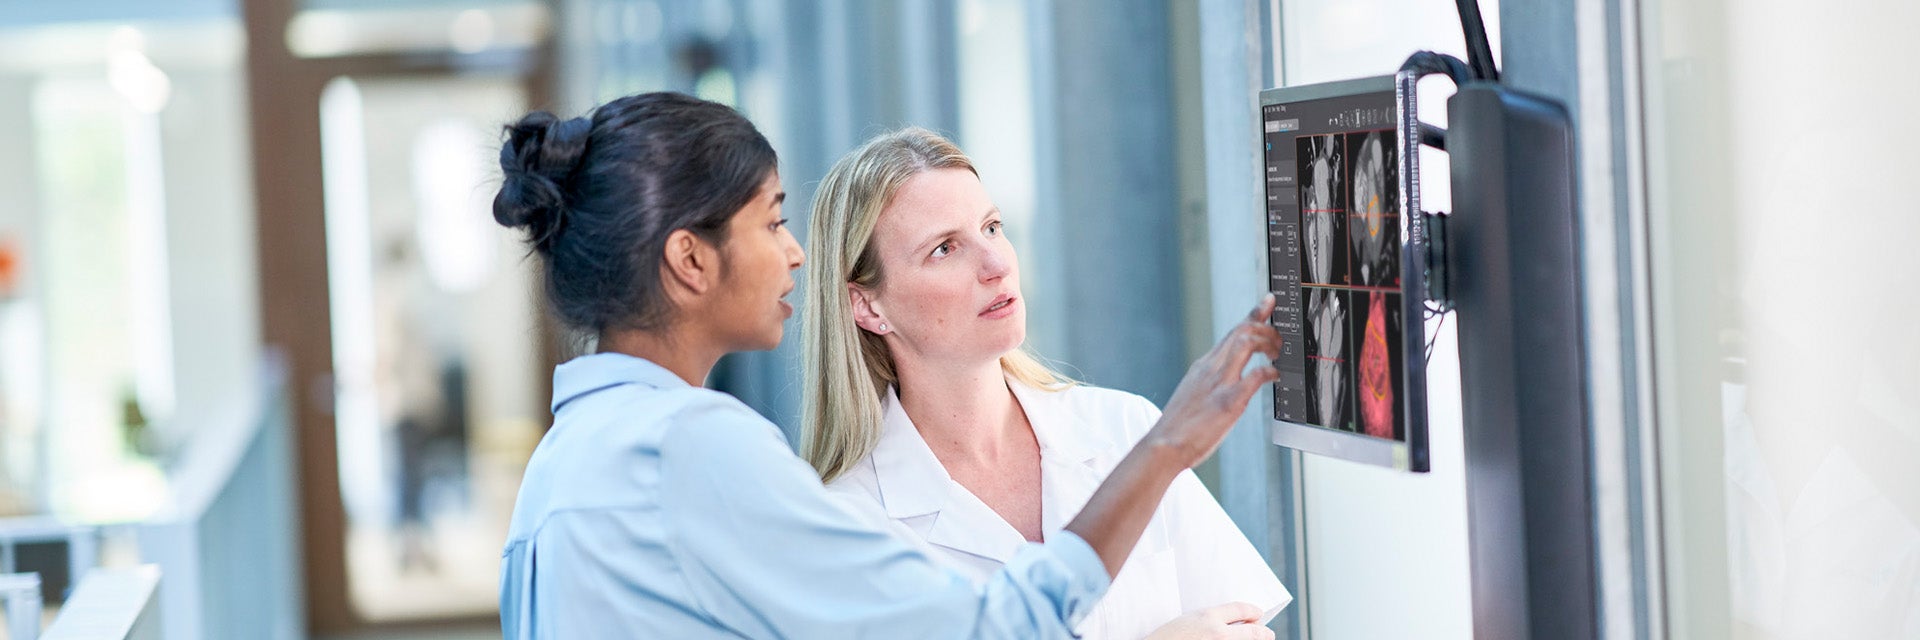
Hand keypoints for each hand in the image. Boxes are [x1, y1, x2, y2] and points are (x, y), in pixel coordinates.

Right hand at [1143, 602, 1274, 639]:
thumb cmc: (1165, 639)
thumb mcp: (1186, 621)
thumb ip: (1208, 620)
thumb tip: (1229, 622)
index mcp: (1207, 617)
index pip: (1240, 609)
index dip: (1253, 610)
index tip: (1259, 613)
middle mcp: (1219, 635)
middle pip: (1255, 632)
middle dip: (1264, 633)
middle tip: (1268, 634)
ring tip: (1260, 639)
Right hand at [1146, 294, 1282, 468]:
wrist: (1161, 447)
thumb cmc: (1178, 428)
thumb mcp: (1194, 396)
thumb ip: (1213, 384)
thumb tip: (1232, 383)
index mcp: (1204, 367)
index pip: (1232, 333)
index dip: (1254, 314)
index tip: (1269, 301)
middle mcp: (1211, 368)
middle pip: (1241, 330)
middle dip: (1266, 327)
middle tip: (1280, 339)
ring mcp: (1218, 383)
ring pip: (1246, 342)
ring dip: (1268, 342)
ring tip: (1277, 354)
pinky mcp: (1227, 402)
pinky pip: (1254, 377)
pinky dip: (1268, 372)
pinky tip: (1275, 376)